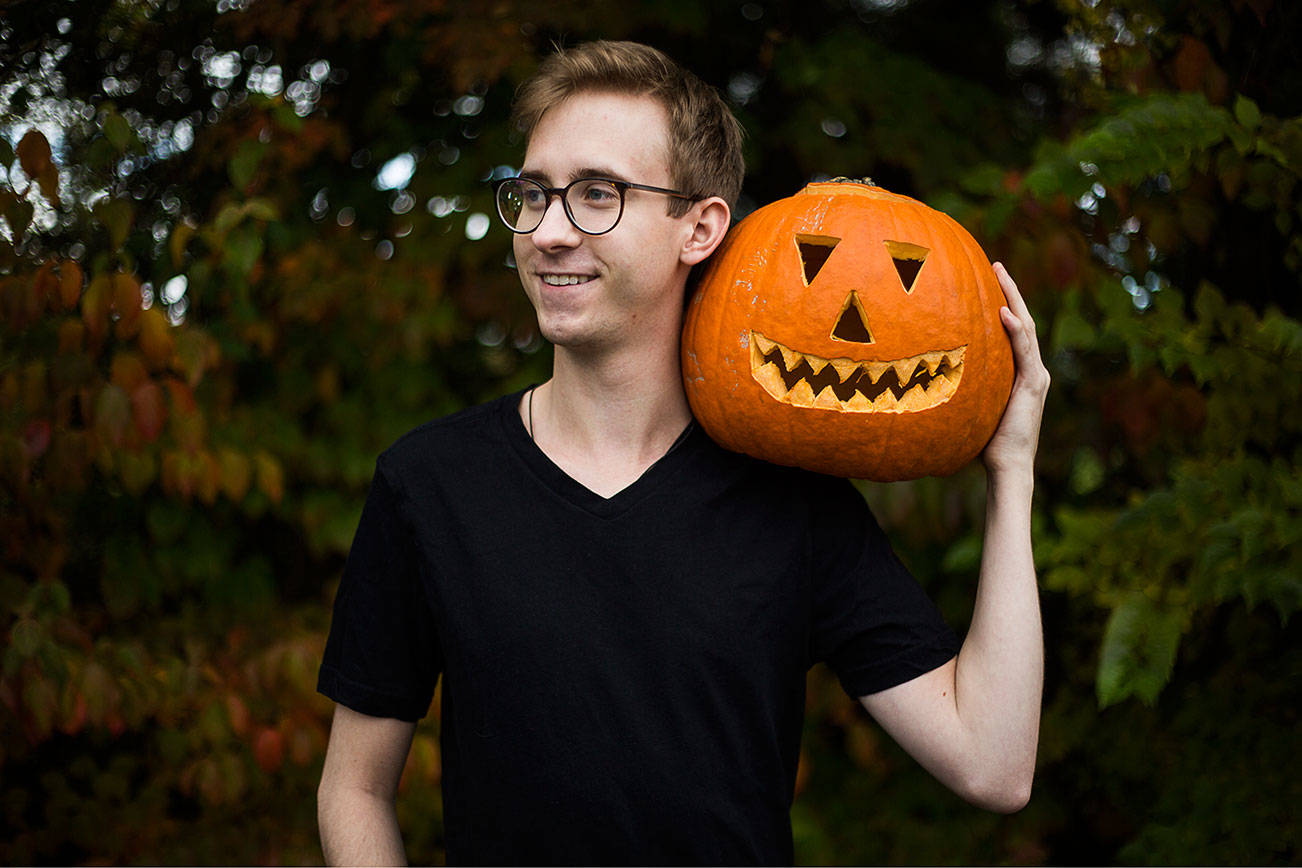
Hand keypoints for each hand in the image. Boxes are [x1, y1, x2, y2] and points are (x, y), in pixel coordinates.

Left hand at [982, 263, 1049, 476]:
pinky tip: (1004, 313)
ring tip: (1001, 274)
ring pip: (1027, 329)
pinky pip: (1025, 353)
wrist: (1007, 465)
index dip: (1004, 302)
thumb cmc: (985, 440)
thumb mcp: (974, 404)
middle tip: (996, 264)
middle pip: (1023, 320)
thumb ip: (966, 385)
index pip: (1014, 329)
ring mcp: (1036, 376)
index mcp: (1021, 372)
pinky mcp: (1033, 386)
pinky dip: (1016, 332)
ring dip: (1014, 300)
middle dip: (1010, 291)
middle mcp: (1033, 369)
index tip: (989, 277)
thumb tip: (931, 371)